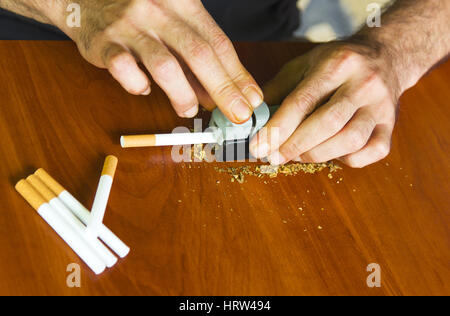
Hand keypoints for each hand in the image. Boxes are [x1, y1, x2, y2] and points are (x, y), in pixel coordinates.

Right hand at [61, 0, 262, 121]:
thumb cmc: (140, 13)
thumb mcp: (174, 23)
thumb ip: (195, 57)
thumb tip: (218, 96)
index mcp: (183, 2)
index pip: (218, 42)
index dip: (238, 74)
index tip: (251, 99)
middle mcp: (159, 9)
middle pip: (199, 53)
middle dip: (223, 89)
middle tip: (238, 114)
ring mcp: (130, 25)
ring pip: (165, 66)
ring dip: (183, 95)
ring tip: (188, 110)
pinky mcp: (104, 43)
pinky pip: (125, 71)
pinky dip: (139, 87)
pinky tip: (144, 89)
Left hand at [250, 42, 402, 167]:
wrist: (387, 55)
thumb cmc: (338, 63)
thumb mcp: (304, 64)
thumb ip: (278, 89)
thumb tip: (253, 119)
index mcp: (338, 64)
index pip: (303, 101)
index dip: (278, 128)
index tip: (258, 147)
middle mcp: (364, 84)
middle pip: (328, 123)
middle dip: (295, 146)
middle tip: (274, 156)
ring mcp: (382, 106)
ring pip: (350, 140)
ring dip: (318, 154)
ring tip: (298, 154)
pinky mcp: (392, 125)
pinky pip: (370, 152)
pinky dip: (346, 160)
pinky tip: (330, 153)